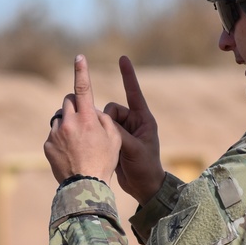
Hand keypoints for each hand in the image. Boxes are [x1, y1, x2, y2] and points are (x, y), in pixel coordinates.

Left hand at [43, 54, 121, 183]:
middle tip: (84, 119)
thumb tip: (94, 109)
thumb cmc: (104, 162)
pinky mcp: (47, 145)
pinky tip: (70, 153)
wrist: (84, 187)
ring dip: (68, 123)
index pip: (83, 89)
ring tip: (78, 142)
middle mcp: (68, 123)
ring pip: (60, 118)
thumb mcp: (115, 139)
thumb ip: (105, 119)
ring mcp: (55, 134)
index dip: (82, 71)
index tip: (79, 57)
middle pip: (68, 100)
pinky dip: (61, 139)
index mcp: (87, 119)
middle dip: (75, 105)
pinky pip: (54, 135)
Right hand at [103, 56, 164, 203]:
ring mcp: (124, 131)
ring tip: (112, 149)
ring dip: (103, 131)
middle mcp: (133, 122)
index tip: (123, 58)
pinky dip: (100, 137)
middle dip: (107, 122)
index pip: (134, 93)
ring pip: (103, 120)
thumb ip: (118, 133)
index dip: (128, 75)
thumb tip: (102, 120)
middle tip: (114, 140)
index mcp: (143, 119)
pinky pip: (102, 130)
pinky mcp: (115, 140)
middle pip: (110, 110)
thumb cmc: (145, 167)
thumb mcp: (133, 150)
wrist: (144, 186)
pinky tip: (105, 150)